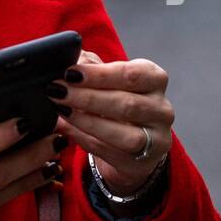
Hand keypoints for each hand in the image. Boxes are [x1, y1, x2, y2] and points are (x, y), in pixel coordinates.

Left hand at [50, 49, 172, 195]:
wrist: (129, 141)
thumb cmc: (114, 98)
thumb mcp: (106, 78)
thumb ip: (89, 66)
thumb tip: (66, 58)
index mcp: (154, 78)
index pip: (132, 74)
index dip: (100, 74)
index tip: (70, 73)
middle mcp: (162, 109)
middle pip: (126, 104)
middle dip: (88, 97)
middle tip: (58, 91)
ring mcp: (157, 139)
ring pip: (124, 135)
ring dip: (87, 121)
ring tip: (61, 110)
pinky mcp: (142, 163)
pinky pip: (111, 152)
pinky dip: (85, 139)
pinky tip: (67, 129)